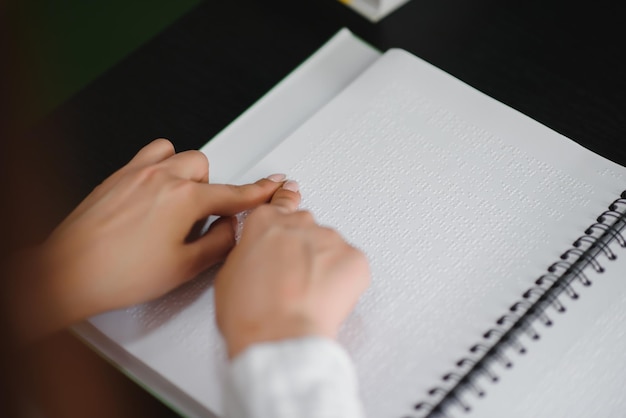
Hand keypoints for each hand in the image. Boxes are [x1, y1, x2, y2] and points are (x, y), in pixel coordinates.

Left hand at [11, 139, 284, 340]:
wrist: (69, 272)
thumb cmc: (120, 272)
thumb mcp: (185, 268)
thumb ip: (219, 243)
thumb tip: (230, 229)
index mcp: (185, 200)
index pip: (233, 193)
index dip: (258, 190)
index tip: (272, 184)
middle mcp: (162, 177)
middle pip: (205, 168)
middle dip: (209, 189)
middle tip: (200, 217)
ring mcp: (138, 172)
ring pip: (179, 155)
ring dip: (186, 174)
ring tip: (177, 203)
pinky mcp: (118, 175)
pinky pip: (151, 153)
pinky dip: (161, 165)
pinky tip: (156, 190)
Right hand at [214, 181, 370, 358]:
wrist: (280, 337)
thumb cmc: (250, 314)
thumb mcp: (228, 274)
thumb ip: (248, 251)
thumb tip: (258, 254)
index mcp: (264, 223)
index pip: (280, 201)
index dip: (286, 199)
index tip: (291, 192)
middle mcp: (299, 223)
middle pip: (305, 228)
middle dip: (301, 249)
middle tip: (292, 279)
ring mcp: (329, 238)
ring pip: (328, 247)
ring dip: (321, 265)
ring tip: (306, 295)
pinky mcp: (354, 258)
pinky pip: (350, 263)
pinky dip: (342, 279)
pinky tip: (324, 297)